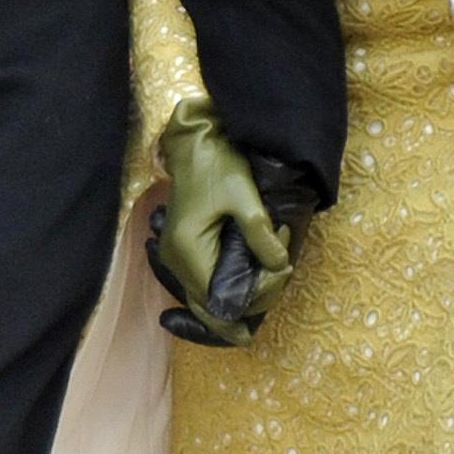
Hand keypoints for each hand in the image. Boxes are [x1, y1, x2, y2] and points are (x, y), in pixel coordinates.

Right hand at [146, 98, 318, 348]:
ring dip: (232, 302)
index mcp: (188, 249)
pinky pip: (200, 284)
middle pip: (207, 309)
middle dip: (241, 312)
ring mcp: (174, 256)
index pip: (218, 300)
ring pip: (202, 300)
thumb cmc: (218, 165)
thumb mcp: (245, 198)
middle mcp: (175, 260)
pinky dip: (221, 291)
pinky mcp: (180, 249)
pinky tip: (240, 292)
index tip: (276, 282)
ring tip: (263, 293)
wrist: (194, 142)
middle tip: (272, 293)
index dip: (249, 303)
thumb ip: (261, 236)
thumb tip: (279, 267)